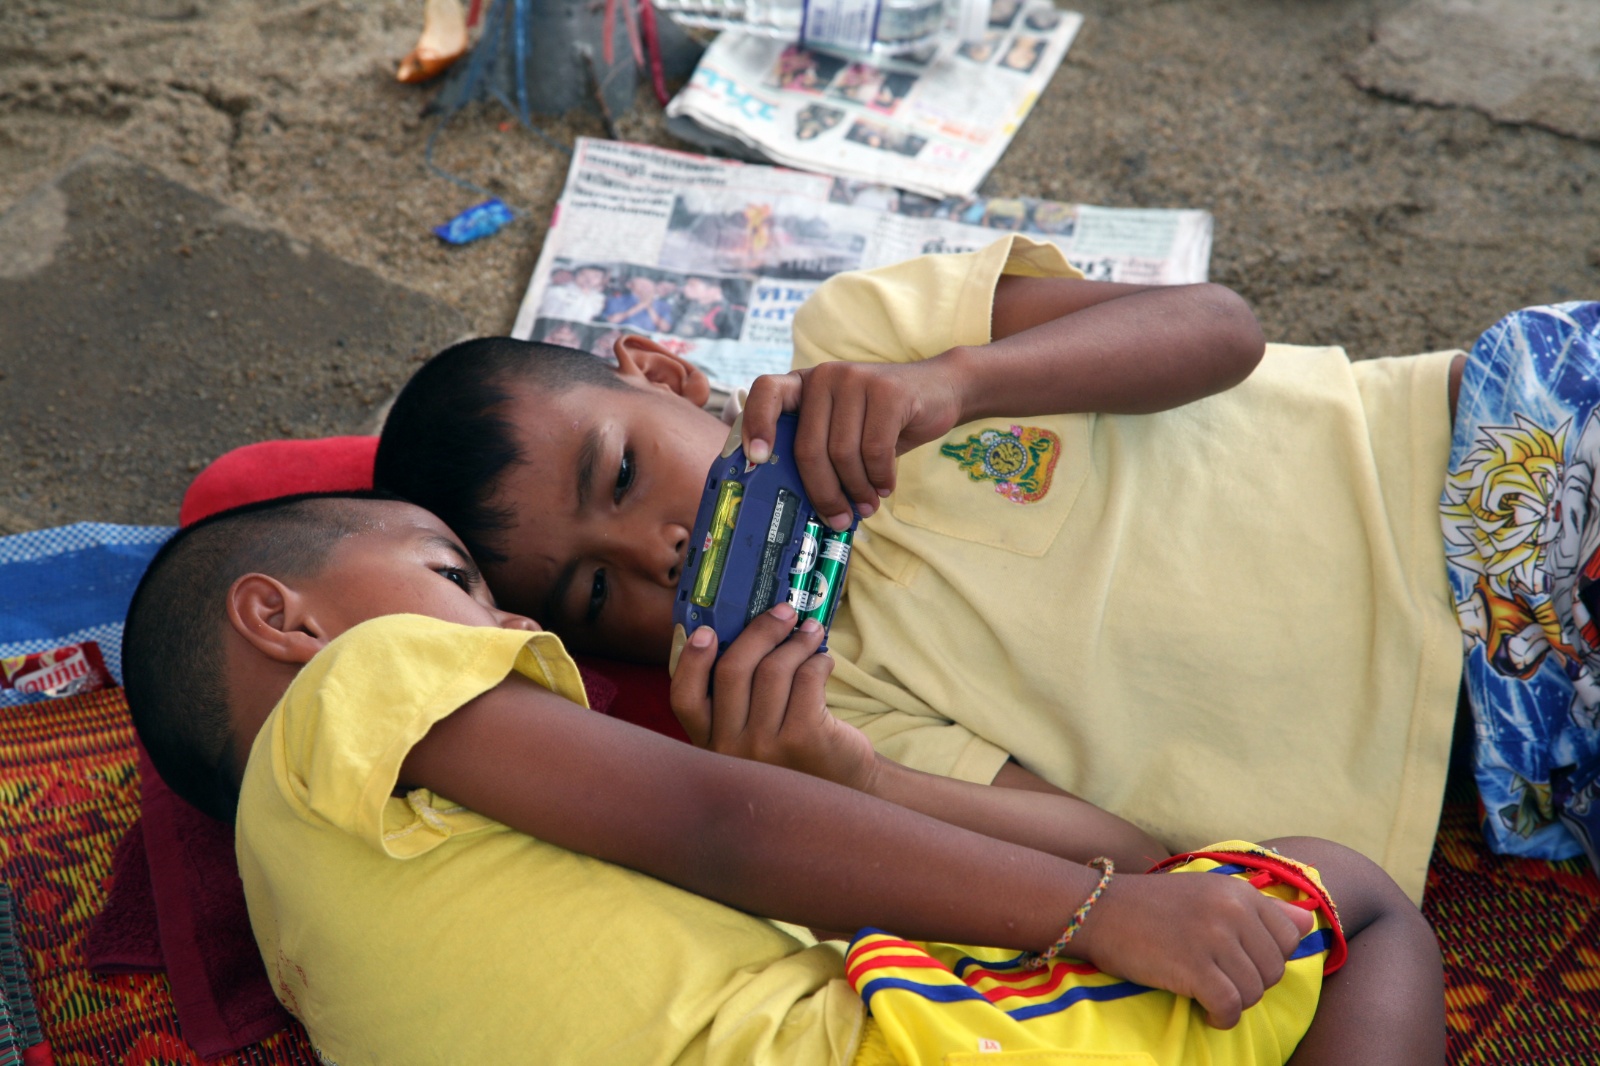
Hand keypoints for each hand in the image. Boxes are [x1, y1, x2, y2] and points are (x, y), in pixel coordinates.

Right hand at [670, 603, 876, 788]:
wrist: (841, 788)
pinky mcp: (802, 740)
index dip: (692, 660)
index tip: (706, 631)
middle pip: (733, 670)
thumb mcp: (754, 733)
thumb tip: (747, 628)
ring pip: (773, 670)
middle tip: (784, 612)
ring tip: (811, 633)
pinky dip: (818, 661)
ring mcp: (765, 747)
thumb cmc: (794, 751)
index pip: (684, 698)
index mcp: (709, 743)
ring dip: (797, 642)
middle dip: (761, 631)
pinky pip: (806, 679)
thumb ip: (738, 697)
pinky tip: (823, 662)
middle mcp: (731, 749)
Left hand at [741, 359, 963, 529]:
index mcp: (805, 385)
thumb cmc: (883, 421)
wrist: (939, 390)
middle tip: (838, 519)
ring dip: (857, 490)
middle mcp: (825, 376)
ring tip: (868, 504)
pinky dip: (880, 478)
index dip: (756, 424)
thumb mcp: (845, 428)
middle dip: (824, 492)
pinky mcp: (888, 392)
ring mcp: (855, 379)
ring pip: (843, 454)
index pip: (766, 391)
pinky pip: (875, 450)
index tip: (758, 459)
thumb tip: (801, 505)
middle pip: (809, 447)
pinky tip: (886, 485)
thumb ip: (821, 449)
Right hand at [1070, 870, 1314, 1029]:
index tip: (1241, 961)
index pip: (1289, 935)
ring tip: (1209, 995)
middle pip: (1273, 969)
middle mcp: (1231, 911)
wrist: (1097, 910)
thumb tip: (1309, 921)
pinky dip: (1221, 1018)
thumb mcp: (1208, 893)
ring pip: (1253, 992)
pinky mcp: (1193, 967)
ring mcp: (1213, 939)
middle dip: (1250, 983)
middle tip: (1219, 981)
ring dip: (1233, 1002)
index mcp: (1238, 891)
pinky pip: (1229, 1007)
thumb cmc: (1151, 905)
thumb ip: (1261, 908)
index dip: (1269, 955)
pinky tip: (1204, 1012)